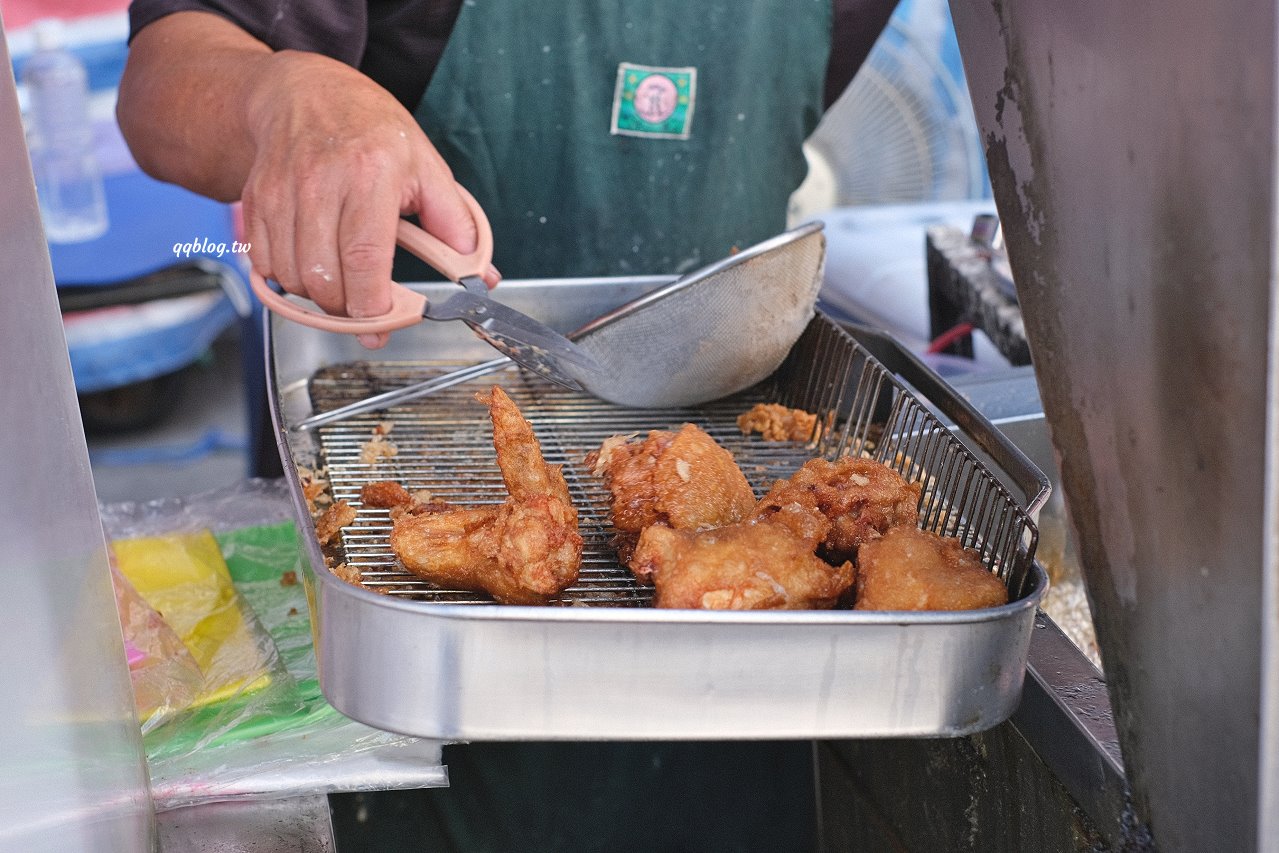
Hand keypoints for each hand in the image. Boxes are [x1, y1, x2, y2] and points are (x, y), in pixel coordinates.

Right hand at [240, 51, 498, 347]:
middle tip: (365, 308)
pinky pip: (264, 264)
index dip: (372, 306)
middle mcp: (321, 182)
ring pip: (292, 278)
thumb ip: (455, 225)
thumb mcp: (426, 167)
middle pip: (324, 278)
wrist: (305, 93)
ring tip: (341, 282)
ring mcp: (282, 191)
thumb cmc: (371, 130)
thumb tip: (479, 275)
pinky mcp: (255, 200)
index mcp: (372, 173)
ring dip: (317, 298)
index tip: (383, 325)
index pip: (366, 258)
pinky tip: (310, 264)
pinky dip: (286, 280)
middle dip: (347, 310)